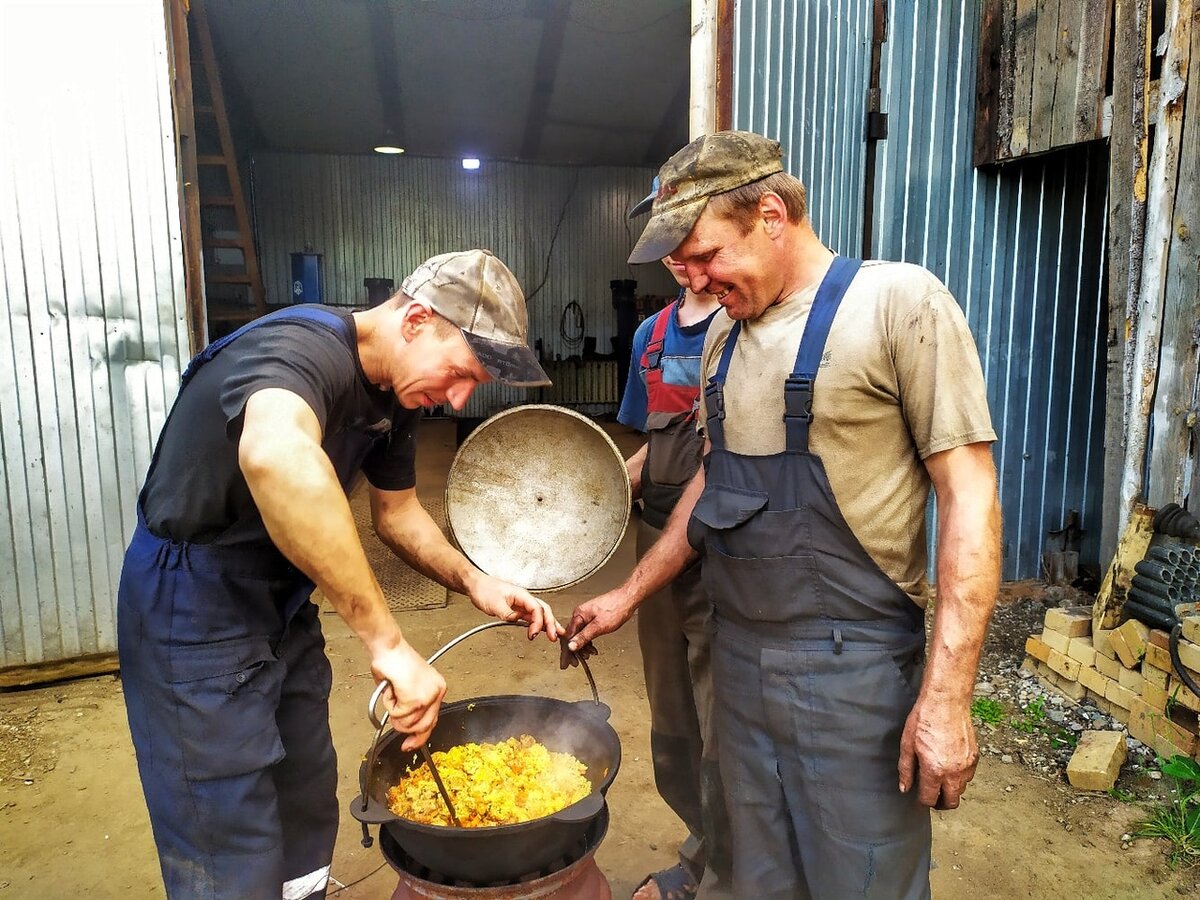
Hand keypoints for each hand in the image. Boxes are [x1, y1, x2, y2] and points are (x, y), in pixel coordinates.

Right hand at [371, 641, 446, 751]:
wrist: (389, 647)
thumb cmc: (394, 662)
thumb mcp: (408, 687)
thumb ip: (412, 706)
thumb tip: (405, 727)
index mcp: (438, 688)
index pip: (433, 720)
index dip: (420, 737)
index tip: (409, 744)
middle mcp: (437, 692)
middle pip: (423, 727)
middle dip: (404, 728)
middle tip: (394, 720)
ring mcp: (427, 696)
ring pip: (407, 723)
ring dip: (393, 711)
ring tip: (392, 692)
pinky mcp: (415, 699)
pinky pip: (397, 715)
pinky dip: (389, 705)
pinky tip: (391, 689)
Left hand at [467, 572, 563, 640]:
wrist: (476, 585)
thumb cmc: (484, 590)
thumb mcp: (494, 604)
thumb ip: (507, 613)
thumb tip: (517, 620)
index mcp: (522, 595)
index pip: (537, 609)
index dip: (538, 622)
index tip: (533, 634)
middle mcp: (525, 598)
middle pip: (544, 610)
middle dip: (551, 623)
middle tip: (554, 637)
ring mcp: (522, 603)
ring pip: (541, 613)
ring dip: (549, 624)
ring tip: (557, 635)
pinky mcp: (518, 608)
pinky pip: (532, 616)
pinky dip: (540, 623)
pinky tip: (543, 630)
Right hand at [559, 589, 635, 667]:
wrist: (627, 599)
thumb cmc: (616, 608)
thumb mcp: (598, 626)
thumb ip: (584, 637)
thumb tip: (571, 646)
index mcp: (579, 615)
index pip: (568, 637)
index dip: (567, 651)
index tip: (566, 662)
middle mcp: (580, 615)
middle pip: (572, 636)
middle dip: (574, 651)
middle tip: (575, 663)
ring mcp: (587, 616)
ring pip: (580, 635)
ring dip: (582, 647)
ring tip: (586, 656)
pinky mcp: (593, 618)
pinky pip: (586, 632)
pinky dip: (588, 641)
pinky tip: (591, 648)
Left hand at [897, 692, 978, 809]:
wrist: (946, 701)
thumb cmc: (924, 719)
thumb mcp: (907, 744)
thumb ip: (906, 769)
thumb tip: (905, 788)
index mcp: (934, 771)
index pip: (930, 799)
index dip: (923, 801)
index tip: (919, 797)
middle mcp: (954, 772)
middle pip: (951, 802)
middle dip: (941, 802)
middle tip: (932, 795)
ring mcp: (967, 766)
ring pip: (962, 789)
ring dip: (951, 788)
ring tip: (940, 777)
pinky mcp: (975, 757)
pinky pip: (969, 776)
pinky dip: (961, 776)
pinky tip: (950, 765)